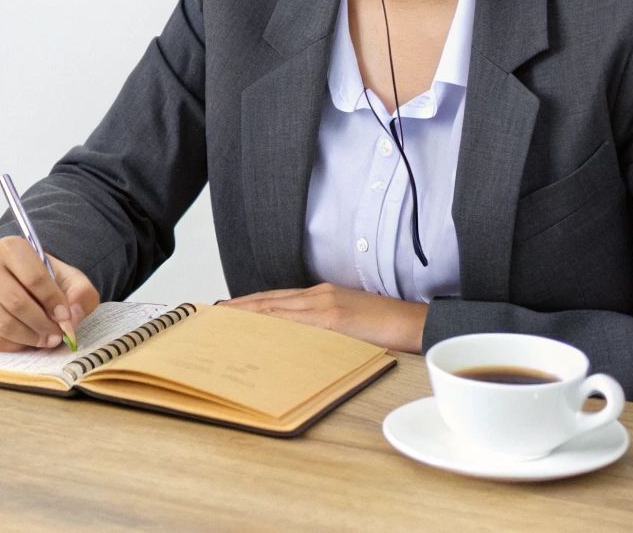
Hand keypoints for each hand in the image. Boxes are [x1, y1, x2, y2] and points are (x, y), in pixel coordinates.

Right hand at [0, 236, 100, 351]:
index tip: (65, 316)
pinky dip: (13, 346)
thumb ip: (81, 295)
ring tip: (46, 339)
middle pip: (15, 301)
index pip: (32, 277)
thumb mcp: (73, 281)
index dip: (52, 301)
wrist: (28, 285)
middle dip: (41, 323)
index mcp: (11, 248)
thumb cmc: (49, 281)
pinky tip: (27, 341)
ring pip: (1, 322)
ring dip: (29, 337)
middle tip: (57, 335)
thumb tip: (71, 317)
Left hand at [217, 282, 426, 353]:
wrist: (419, 323)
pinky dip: (274, 324)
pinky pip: (297, 323)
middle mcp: (320, 295)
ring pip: (278, 309)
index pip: (277, 298)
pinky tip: (257, 330)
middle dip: (240, 307)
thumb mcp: (350, 319)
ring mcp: (327, 306)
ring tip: (224, 320)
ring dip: (249, 314)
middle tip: (213, 313)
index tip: (227, 308)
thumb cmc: (388, 325)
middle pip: (270, 301)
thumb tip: (300, 337)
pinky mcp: (336, 319)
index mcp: (323, 295)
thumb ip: (324, 324)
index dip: (250, 303)